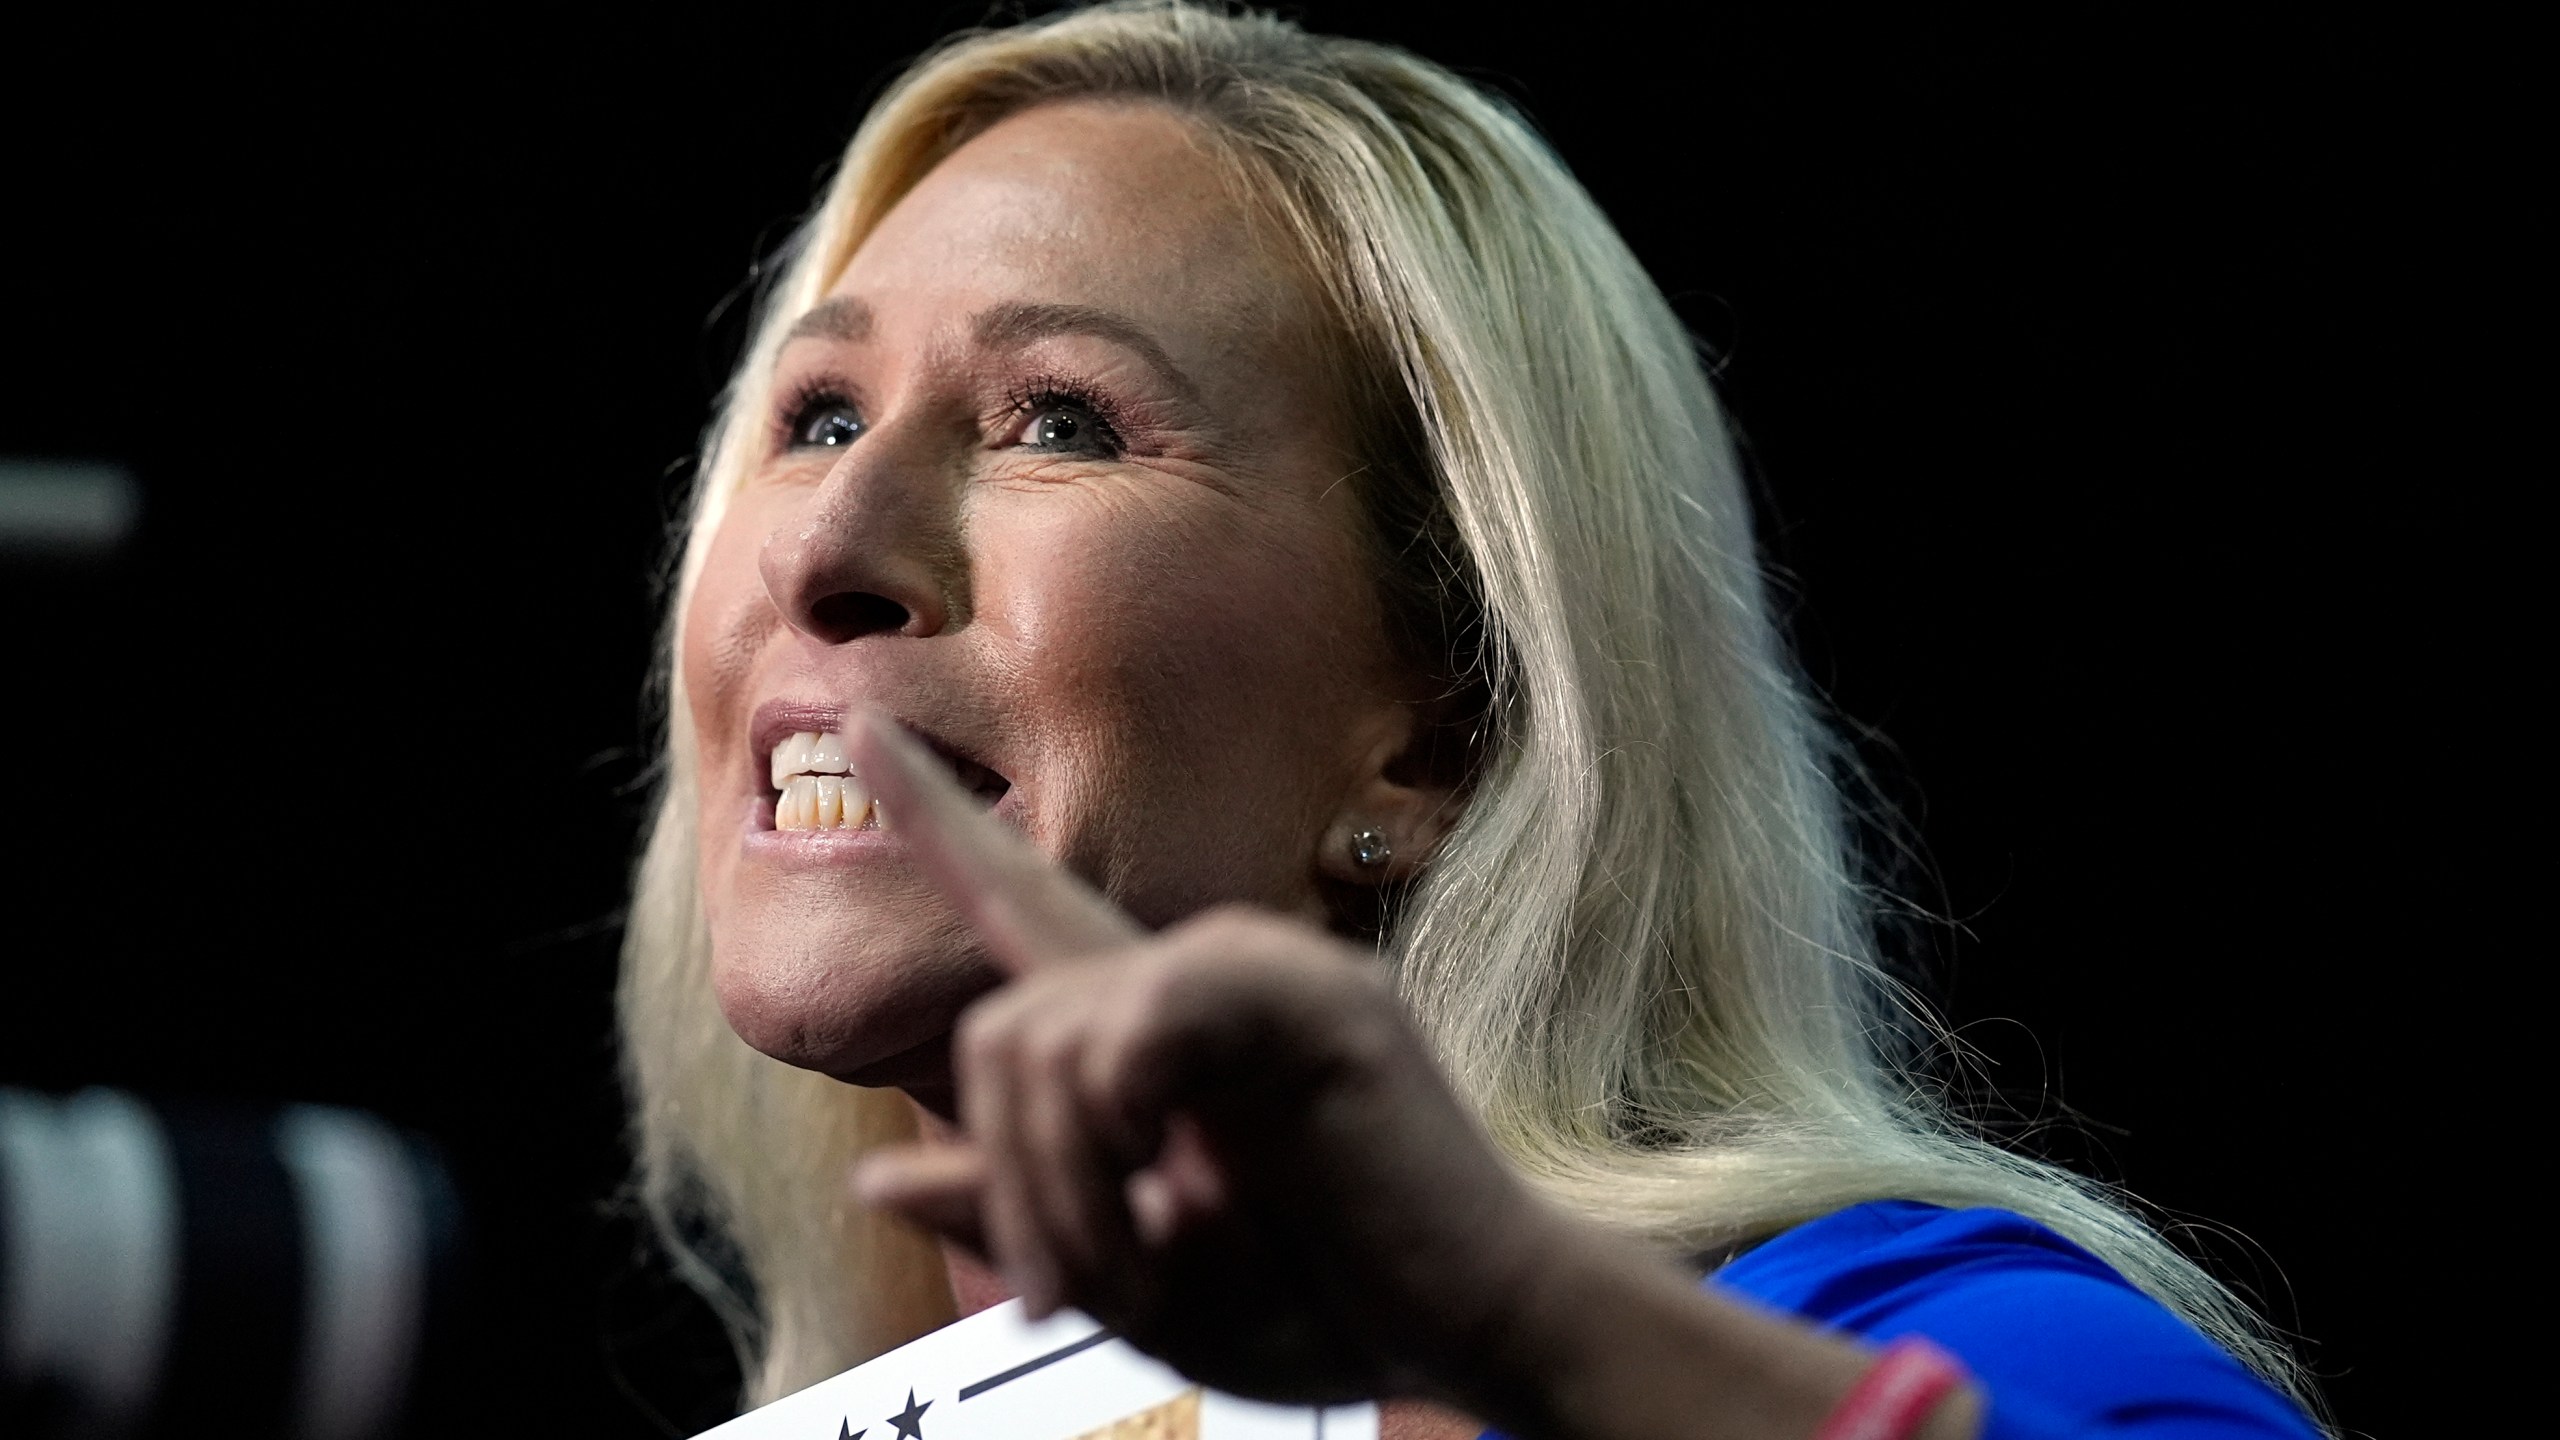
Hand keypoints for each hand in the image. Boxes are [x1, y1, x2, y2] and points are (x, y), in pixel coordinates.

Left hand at [843, 709, 1559, 1407]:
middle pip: (1004, 1028)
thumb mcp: (1132, 1273)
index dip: (935, 821)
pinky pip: (1143, 1022)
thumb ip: (1019, 1209)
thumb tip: (878, 1171)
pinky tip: (1186, 1178)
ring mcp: (1266, 975)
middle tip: (1069, 1297)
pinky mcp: (1321, 1002)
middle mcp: (1202, 973)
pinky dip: (1130, 1118)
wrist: (1472, 1332)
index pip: (1026, 900)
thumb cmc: (1320, 1299)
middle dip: (1014, 1187)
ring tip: (1144, 1274)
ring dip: (1069, 1187)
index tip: (857, 728)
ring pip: (1056, 1033)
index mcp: (1153, 1026)